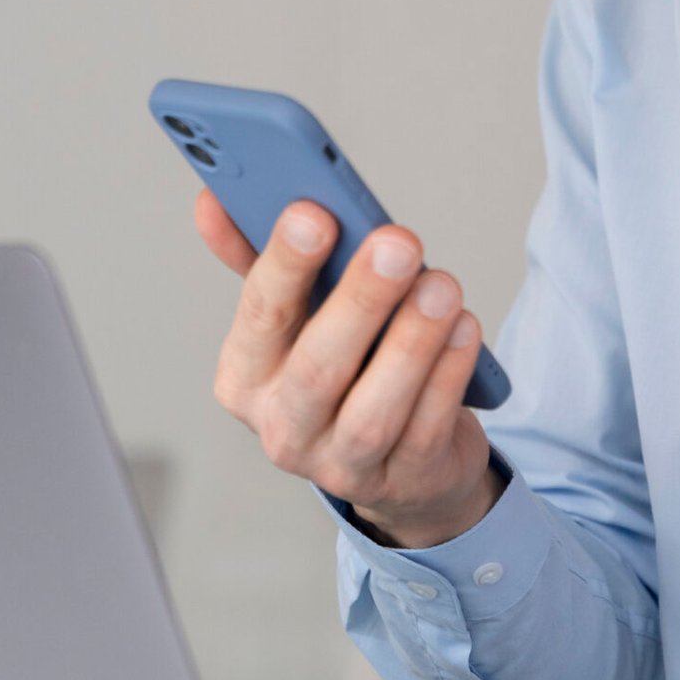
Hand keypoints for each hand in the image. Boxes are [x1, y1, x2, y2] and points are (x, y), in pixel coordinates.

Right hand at [200, 189, 501, 546]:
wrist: (399, 459)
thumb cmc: (345, 367)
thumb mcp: (298, 317)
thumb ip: (260, 258)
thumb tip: (214, 199)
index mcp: (246, 377)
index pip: (260, 317)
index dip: (284, 264)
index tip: (314, 213)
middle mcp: (284, 428)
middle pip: (317, 368)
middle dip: (360, 300)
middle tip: (398, 242)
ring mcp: (343, 464)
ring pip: (374, 410)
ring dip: (412, 343)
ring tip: (442, 286)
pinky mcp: (404, 479)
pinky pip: (427, 427)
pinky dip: (448, 375)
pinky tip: (464, 327)